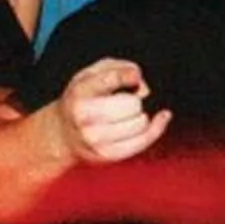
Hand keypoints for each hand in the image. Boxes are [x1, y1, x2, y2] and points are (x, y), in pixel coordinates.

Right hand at [55, 59, 170, 165]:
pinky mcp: (108, 155)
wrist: (63, 134)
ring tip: (128, 113)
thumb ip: (118, 68)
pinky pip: (143, 141)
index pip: (110, 79)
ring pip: (140, 123)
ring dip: (141, 115)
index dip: (128, 75)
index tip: (134, 77)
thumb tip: (143, 87)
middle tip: (126, 100)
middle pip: (132, 105)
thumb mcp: (91, 73)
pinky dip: (156, 128)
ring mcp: (96, 139)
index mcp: (80, 92)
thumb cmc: (83, 98)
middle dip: (135, 99)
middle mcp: (85, 117)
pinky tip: (161, 118)